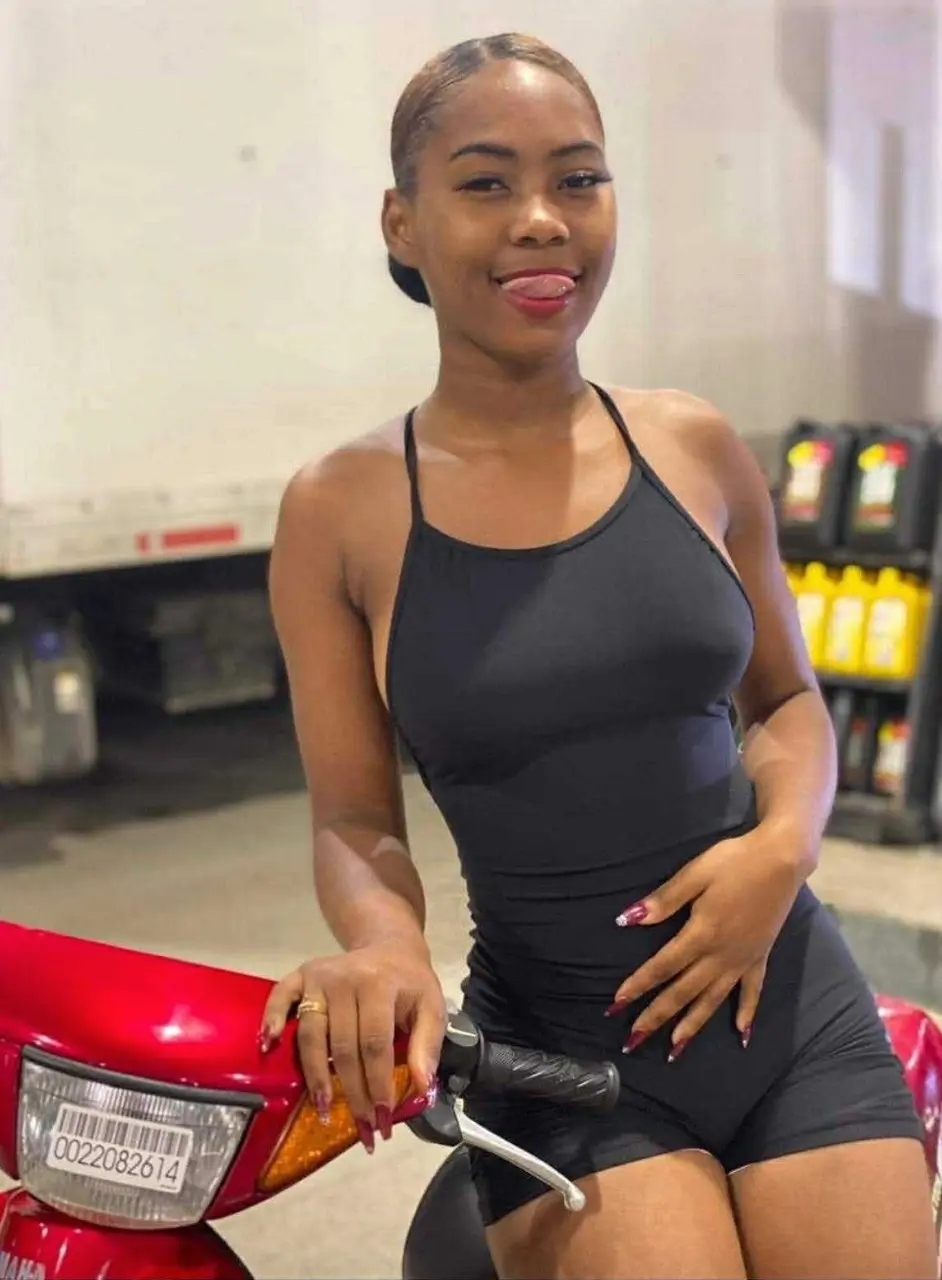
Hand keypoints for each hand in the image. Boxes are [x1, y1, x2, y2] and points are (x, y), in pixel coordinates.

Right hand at [260, 943, 445, 1150]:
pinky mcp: (300, 975)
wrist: (390, 947)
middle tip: (361, 1125)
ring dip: (315, 1076)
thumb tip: (421, 1086)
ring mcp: (318, 977)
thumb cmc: (410, 983)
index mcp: (379, 984)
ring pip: (311, 1034)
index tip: (383, 1118)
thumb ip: (427, 1045)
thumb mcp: (432, 1007)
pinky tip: (269, 1046)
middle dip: (352, 1091)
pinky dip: (272, 1020)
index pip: (375, 1043)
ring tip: (323, 1108)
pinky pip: (280, 997)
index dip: (378, 1083)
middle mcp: (345, 979)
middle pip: (343, 1046)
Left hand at [609, 827, 807, 1057]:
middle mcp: (721, 955)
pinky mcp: (761, 957)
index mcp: (701, 934)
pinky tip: (741, 1035)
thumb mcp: (695, 873)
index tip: (616, 1005)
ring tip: (675, 1049)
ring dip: (692, 1025)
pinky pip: (752, 992)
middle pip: (683, 992)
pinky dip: (746, 1014)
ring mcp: (743, 960)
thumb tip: (629, 920)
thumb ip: (664, 900)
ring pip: (712, 1000)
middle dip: (656, 1017)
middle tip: (633, 1041)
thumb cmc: (734, 861)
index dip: (638, 986)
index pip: (662, 967)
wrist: (782, 859)